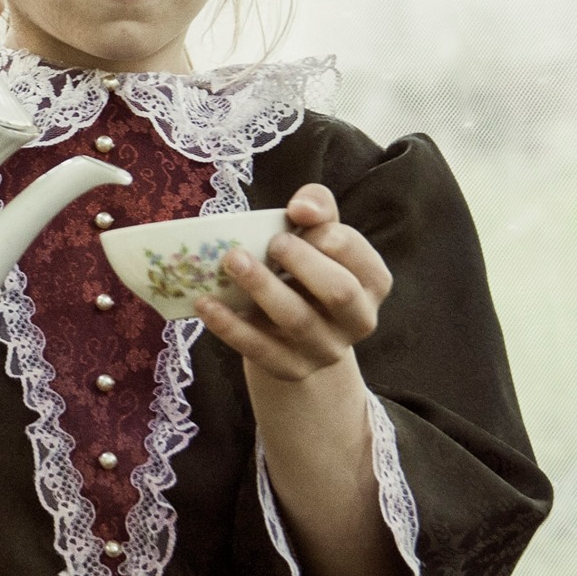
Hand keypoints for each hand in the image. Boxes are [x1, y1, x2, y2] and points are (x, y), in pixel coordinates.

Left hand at [194, 184, 393, 381]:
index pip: (361, 258)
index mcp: (371, 284)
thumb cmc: (306, 272)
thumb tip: (302, 207)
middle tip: (272, 242)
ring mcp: (325, 350)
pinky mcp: (291, 369)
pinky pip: (259, 350)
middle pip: (338, 292)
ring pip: (297, 321)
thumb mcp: (318, 239)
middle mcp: (358, 320)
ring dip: (262, 287)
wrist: (294, 337)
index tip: (298, 217)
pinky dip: (230, 326)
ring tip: (231, 260)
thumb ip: (318, 211)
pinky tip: (205, 303)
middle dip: (303, 263)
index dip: (331, 236)